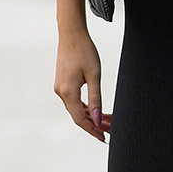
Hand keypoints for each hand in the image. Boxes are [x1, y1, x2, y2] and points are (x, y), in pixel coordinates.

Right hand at [54, 23, 110, 141]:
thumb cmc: (85, 51)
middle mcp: (61, 92)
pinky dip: (86, 107)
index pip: (80, 119)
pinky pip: (74, 101)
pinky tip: (97, 110)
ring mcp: (60, 88)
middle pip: (78, 116)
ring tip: (108, 121)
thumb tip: (98, 120)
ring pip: (77, 109)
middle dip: (95, 125)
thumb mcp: (94, 75)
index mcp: (68, 92)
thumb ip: (96, 99)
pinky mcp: (63, 84)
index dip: (93, 130)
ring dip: (91, 116)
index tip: (105, 138)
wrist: (71, 34)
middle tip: (112, 129)